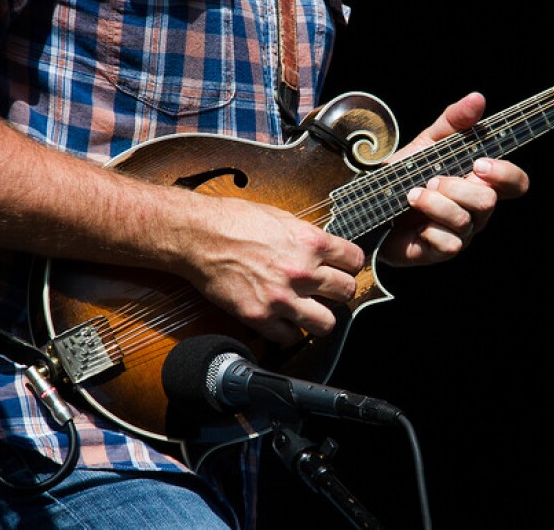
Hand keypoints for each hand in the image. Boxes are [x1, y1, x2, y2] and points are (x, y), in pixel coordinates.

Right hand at [181, 195, 364, 344]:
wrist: (199, 236)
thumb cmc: (233, 220)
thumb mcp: (280, 217)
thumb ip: (305, 236)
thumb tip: (322, 248)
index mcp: (310, 242)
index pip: (354, 260)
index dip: (350, 265)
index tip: (344, 269)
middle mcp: (302, 271)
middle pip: (347, 292)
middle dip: (340, 292)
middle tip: (328, 292)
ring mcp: (282, 297)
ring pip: (327, 323)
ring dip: (320, 318)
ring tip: (311, 312)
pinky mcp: (260, 316)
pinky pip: (289, 337)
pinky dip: (287, 331)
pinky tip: (281, 321)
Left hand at [380, 92, 528, 265]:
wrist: (371, 203)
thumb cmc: (407, 173)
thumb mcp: (428, 142)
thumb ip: (453, 122)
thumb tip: (477, 98)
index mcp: (481, 183)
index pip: (516, 183)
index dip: (505, 174)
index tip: (478, 164)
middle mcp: (476, 210)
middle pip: (488, 201)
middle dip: (456, 187)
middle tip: (430, 180)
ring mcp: (461, 233)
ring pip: (465, 221)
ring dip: (435, 204)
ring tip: (412, 195)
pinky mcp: (441, 251)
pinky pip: (448, 243)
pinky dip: (429, 228)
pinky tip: (413, 222)